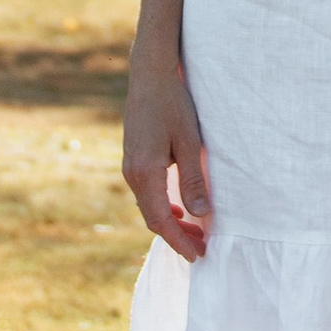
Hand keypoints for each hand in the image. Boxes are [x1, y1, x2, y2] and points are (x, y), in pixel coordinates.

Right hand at [123, 48, 212, 261]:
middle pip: (153, 217)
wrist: (150, 75)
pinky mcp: (133, 159)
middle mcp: (132, 174)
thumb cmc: (173, 104)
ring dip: (171, 222)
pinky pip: (146, 193)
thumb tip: (199, 214)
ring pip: (149, 206)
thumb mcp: (190, 141)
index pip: (161, 219)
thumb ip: (192, 179)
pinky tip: (179, 209)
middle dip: (176, 236)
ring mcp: (130, 166)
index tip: (197, 255)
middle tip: (201, 249)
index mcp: (145, 172)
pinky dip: (162, 206)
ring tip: (195, 233)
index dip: (179, 241)